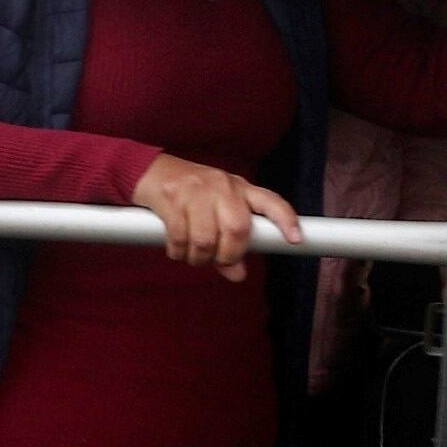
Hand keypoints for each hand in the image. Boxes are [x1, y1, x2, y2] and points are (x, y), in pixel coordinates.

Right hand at [129, 155, 302, 280]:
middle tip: (218, 260)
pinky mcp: (172, 198)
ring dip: (199, 258)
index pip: (270, 201)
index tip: (296, 239)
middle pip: (238, 228)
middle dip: (228, 254)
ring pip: (207, 238)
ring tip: (193, 257)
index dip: (285, 220)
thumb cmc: (190, 195)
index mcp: (240, 188)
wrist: (150, 171)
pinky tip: (177, 251)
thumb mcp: (215, 211)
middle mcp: (222, 186)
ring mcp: (196, 191)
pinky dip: (179, 253)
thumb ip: (229, 241)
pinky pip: (180, 238)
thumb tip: (238, 275)